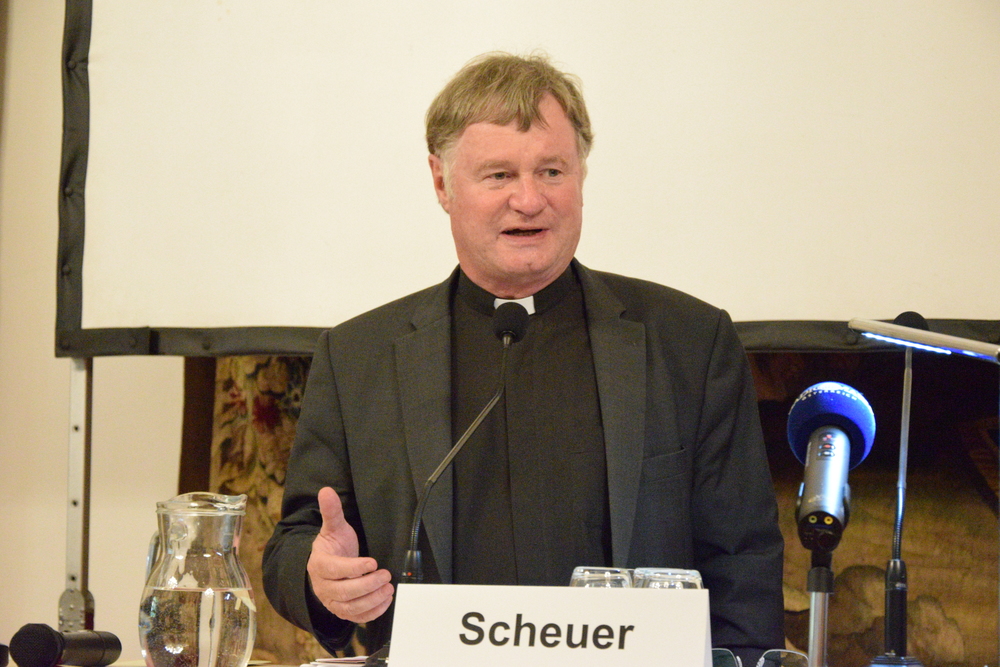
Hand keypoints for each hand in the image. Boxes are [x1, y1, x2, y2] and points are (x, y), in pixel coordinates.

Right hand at [307, 487, 393, 623]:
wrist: (326, 567)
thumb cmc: (333, 546)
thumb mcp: (333, 528)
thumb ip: (331, 511)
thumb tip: (326, 490)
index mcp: (320, 565)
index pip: (335, 570)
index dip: (354, 568)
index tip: (373, 562)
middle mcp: (323, 586)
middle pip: (344, 592)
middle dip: (368, 585)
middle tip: (386, 575)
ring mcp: (332, 601)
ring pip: (350, 608)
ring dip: (372, 600)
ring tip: (389, 588)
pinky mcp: (342, 611)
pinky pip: (356, 618)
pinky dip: (372, 613)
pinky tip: (385, 600)